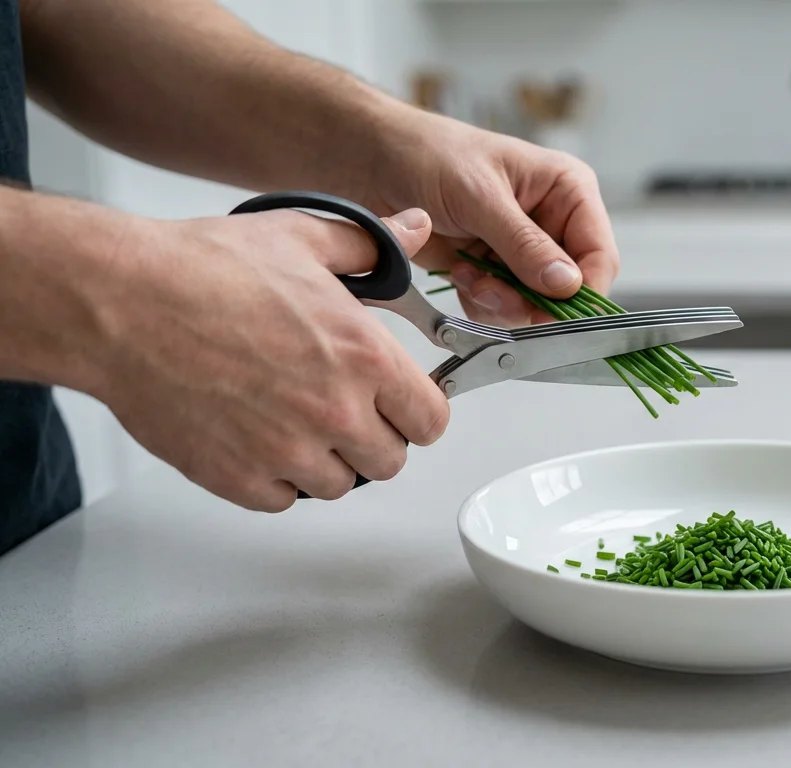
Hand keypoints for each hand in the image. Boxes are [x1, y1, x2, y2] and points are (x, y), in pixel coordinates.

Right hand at [91, 207, 449, 511]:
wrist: (121, 302)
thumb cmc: (201, 270)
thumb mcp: (301, 238)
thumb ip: (369, 246)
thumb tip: (411, 231)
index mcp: (364, 356)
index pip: (430, 419)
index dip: (417, 410)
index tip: (400, 402)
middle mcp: (335, 410)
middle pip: (390, 460)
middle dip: (373, 436)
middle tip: (342, 408)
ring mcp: (287, 450)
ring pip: (339, 485)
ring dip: (325, 460)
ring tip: (294, 419)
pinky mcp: (239, 477)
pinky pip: (283, 500)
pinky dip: (275, 478)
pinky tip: (257, 437)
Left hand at [372, 113, 619, 326]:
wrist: (374, 160)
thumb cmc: (429, 155)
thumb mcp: (481, 197)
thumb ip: (525, 244)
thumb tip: (568, 284)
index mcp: (568, 191)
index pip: (599, 254)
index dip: (583, 291)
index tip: (552, 313)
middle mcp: (553, 223)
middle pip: (569, 289)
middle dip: (530, 299)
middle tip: (491, 290)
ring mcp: (524, 250)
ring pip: (536, 305)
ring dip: (500, 301)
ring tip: (468, 272)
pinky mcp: (495, 269)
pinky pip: (504, 308)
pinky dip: (481, 301)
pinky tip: (459, 273)